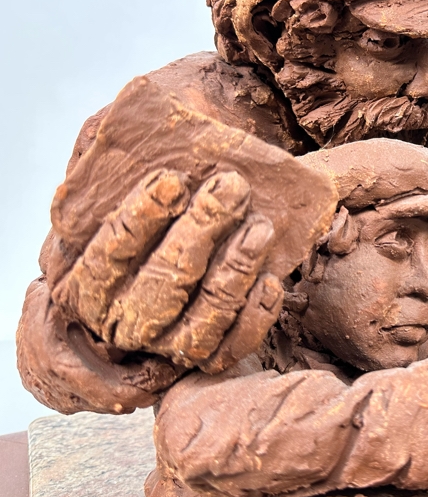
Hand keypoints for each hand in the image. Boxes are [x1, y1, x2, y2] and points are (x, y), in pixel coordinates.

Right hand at [50, 169, 282, 373]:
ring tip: (260, 228)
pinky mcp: (212, 353)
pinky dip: (254, 319)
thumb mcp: (128, 143)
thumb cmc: (170, 167)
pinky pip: (233, 349)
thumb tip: (97, 150)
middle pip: (157, 290)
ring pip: (197, 325)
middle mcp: (123, 320)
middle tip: (231, 188)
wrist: (218, 192)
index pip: (104, 259)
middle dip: (196, 237)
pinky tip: (272, 281)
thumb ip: (101, 146)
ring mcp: (168, 342)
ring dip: (232, 276)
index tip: (173, 181)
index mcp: (85, 279)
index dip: (137, 222)